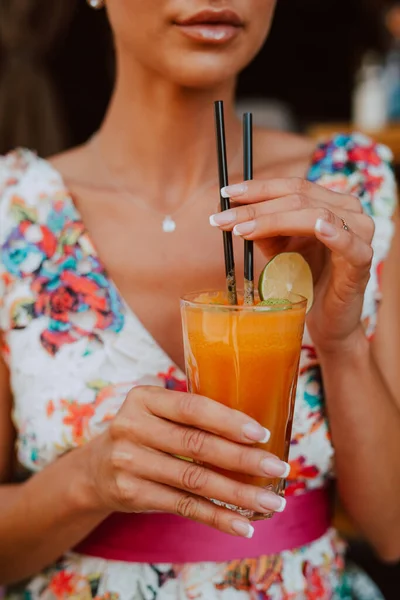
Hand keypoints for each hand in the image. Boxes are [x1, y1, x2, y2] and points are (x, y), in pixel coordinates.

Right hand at [83, 386, 288, 537]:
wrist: (95, 469)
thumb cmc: (143, 434)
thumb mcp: (156, 412)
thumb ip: (191, 415)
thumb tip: (256, 431)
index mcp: (144, 398)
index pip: (192, 407)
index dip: (228, 420)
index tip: (262, 434)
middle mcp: (132, 427)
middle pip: (197, 446)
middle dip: (243, 459)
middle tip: (279, 468)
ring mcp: (129, 462)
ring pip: (194, 480)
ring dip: (238, 494)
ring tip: (271, 501)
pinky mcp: (131, 493)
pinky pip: (183, 506)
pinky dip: (217, 517)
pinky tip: (243, 525)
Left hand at [210, 178, 373, 352]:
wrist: (329, 319)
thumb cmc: (307, 280)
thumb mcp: (279, 249)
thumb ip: (261, 229)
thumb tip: (227, 211)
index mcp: (329, 202)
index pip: (292, 187)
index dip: (258, 188)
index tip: (225, 194)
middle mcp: (347, 210)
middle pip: (299, 198)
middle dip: (256, 208)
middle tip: (223, 219)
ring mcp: (359, 233)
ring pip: (316, 215)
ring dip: (275, 220)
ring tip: (243, 229)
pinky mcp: (363, 261)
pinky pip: (351, 244)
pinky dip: (335, 234)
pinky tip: (319, 227)